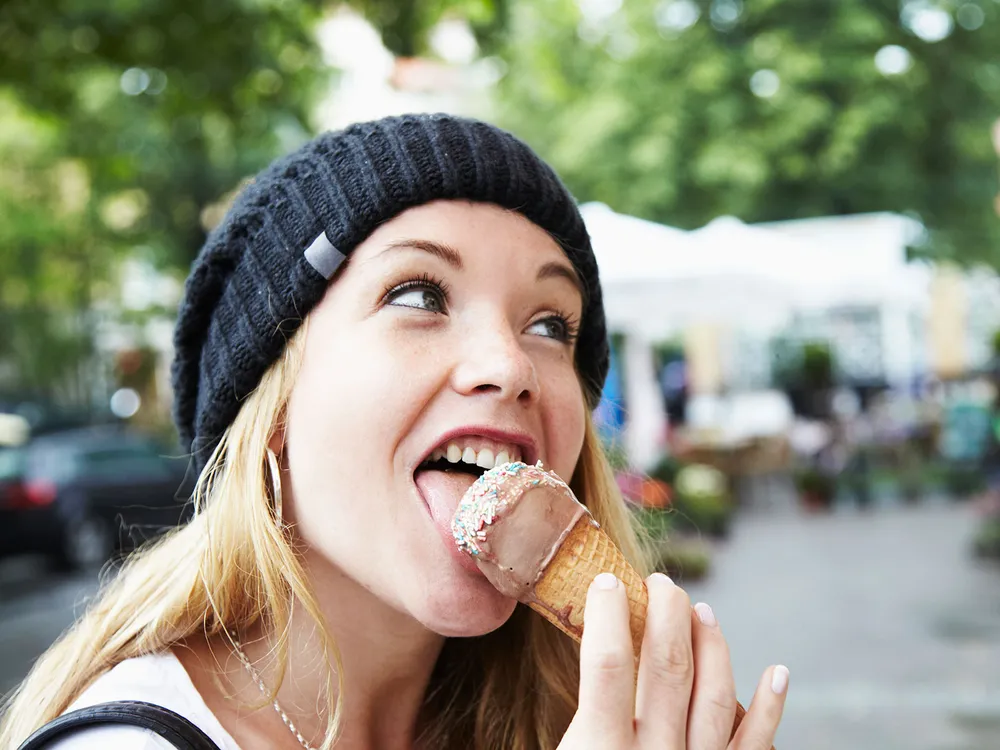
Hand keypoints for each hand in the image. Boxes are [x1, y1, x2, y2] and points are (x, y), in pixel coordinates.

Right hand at [557, 572, 786, 748]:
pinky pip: (753, 745)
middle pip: (668, 667)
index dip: (608, 614)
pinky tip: (777, 673)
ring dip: (712, 645)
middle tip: (661, 584)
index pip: (607, 666)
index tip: (607, 581)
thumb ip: (576, 720)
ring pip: (714, 696)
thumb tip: (555, 664)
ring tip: (701, 610)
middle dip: (666, 613)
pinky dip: (769, 708)